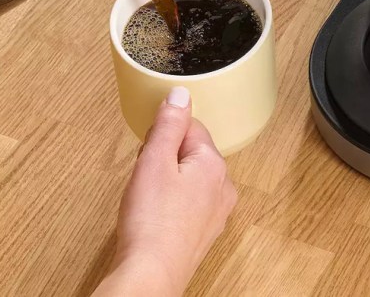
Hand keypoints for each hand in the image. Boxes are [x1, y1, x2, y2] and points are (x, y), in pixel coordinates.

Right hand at [94, 87, 237, 296]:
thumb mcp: (154, 160)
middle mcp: (223, 187)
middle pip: (191, 152)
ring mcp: (216, 212)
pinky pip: (188, 203)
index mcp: (215, 164)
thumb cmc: (151, 222)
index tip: (149, 149)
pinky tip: (155, 216)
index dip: (163, 135)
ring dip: (167, 181)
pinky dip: (171, 204)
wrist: (150, 275)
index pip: (191, 127)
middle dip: (165, 158)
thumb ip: (169, 124)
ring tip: (148, 199)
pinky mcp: (203, 232)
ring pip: (189, 178)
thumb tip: (181, 94)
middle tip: (146, 177)